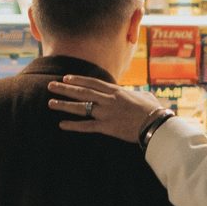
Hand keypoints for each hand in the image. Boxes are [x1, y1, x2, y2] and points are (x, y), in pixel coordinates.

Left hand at [49, 75, 166, 143]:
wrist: (156, 124)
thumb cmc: (154, 110)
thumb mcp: (144, 96)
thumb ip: (136, 94)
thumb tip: (138, 94)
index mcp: (116, 91)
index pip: (93, 82)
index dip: (78, 79)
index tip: (66, 78)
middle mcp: (108, 99)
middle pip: (82, 91)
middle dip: (65, 88)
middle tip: (50, 86)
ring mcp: (106, 113)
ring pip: (81, 107)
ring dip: (64, 104)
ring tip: (51, 103)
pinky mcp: (107, 127)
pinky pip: (87, 126)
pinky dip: (74, 125)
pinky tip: (62, 124)